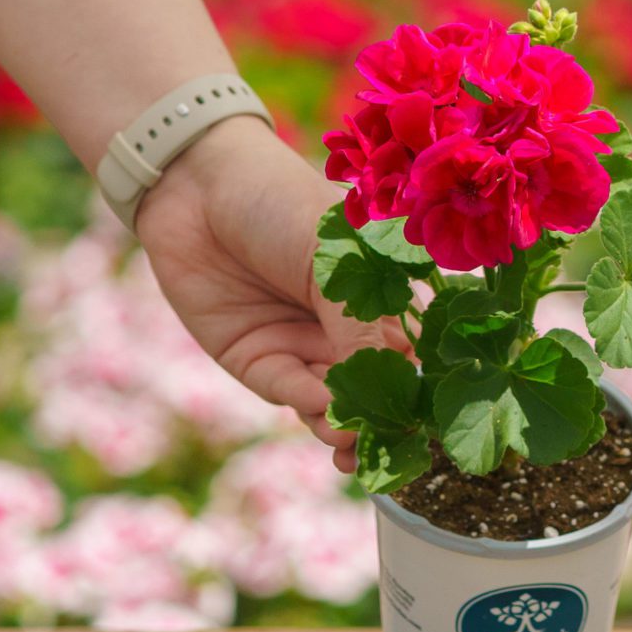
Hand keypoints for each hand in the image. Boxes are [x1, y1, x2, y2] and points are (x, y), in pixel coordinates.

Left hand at [135, 116, 406, 470]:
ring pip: (334, 401)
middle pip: (375, 388)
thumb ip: (357, 326)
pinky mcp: (258, 360)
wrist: (196, 186)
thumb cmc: (280, 204)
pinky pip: (289, 390)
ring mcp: (303, 347)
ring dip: (345, 425)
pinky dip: (307, 403)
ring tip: (352, 439)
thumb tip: (376, 390)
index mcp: (379, 300)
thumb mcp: (334, 259)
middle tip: (392, 444)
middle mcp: (345, 330)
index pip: (412, 353)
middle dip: (384, 419)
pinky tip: (322, 409)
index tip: (435, 415)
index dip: (423, 385)